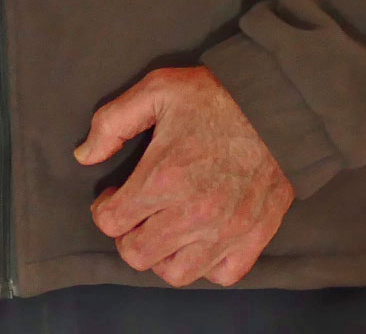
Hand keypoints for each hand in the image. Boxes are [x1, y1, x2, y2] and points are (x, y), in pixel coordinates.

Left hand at [75, 66, 294, 287]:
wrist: (280, 106)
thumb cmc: (216, 97)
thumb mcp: (156, 90)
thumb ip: (111, 122)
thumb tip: (84, 156)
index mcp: (164, 178)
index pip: (111, 222)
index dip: (104, 208)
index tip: (115, 195)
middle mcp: (193, 214)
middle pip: (137, 254)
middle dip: (127, 235)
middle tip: (137, 212)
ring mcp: (226, 231)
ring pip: (176, 273)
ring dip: (162, 255)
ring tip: (165, 228)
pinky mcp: (254, 238)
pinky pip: (221, 274)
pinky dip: (206, 265)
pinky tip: (200, 238)